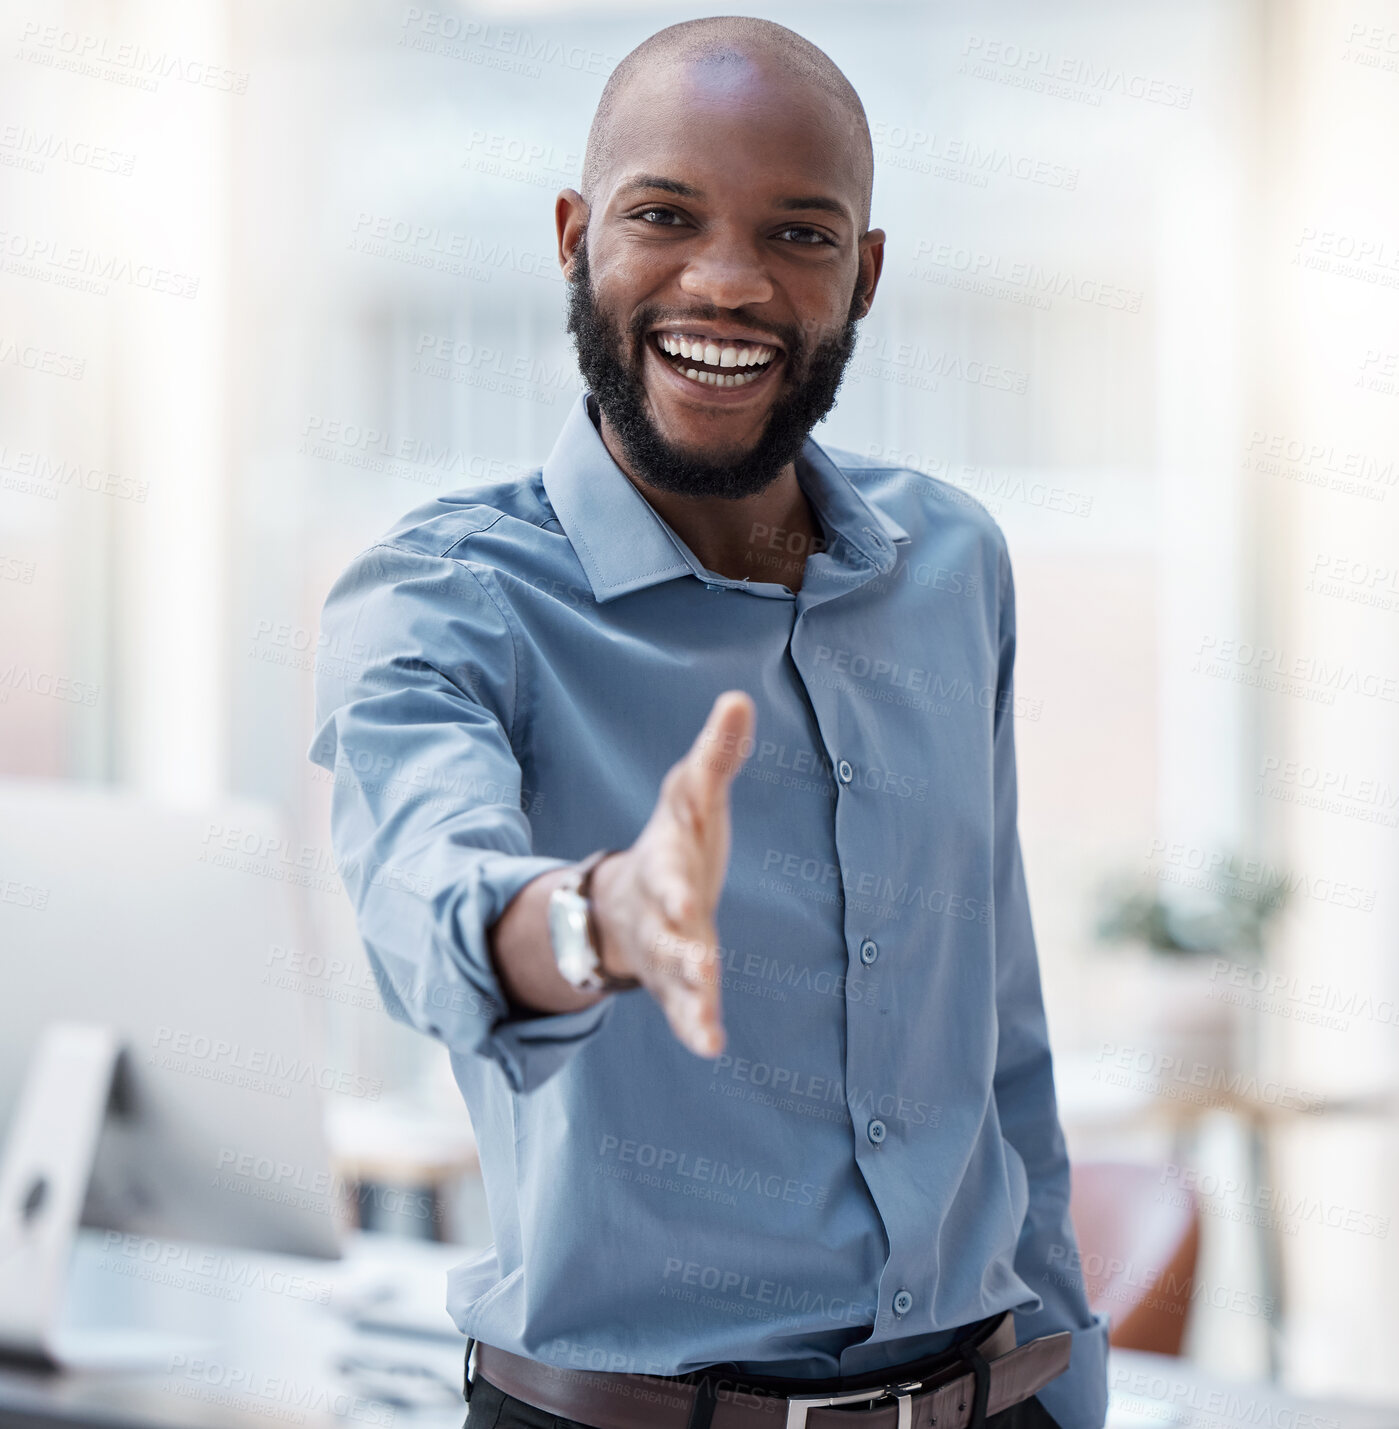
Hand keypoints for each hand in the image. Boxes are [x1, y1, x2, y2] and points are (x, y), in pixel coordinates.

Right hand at [589, 691, 754, 1056]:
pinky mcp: (675, 983)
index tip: (689, 892)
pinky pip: (684, 1008)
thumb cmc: (674, 845)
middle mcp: (661, 905)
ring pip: (675, 970)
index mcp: (668, 858)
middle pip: (669, 919)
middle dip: (680, 932)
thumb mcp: (692, 797)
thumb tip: (739, 697)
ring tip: (706, 1015)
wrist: (621, 906)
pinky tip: (711, 1046)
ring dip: (689, 988)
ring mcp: (665, 947)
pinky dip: (695, 1026)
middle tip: (696, 944)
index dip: (678, 871)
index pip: (672, 859)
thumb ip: (717, 755)